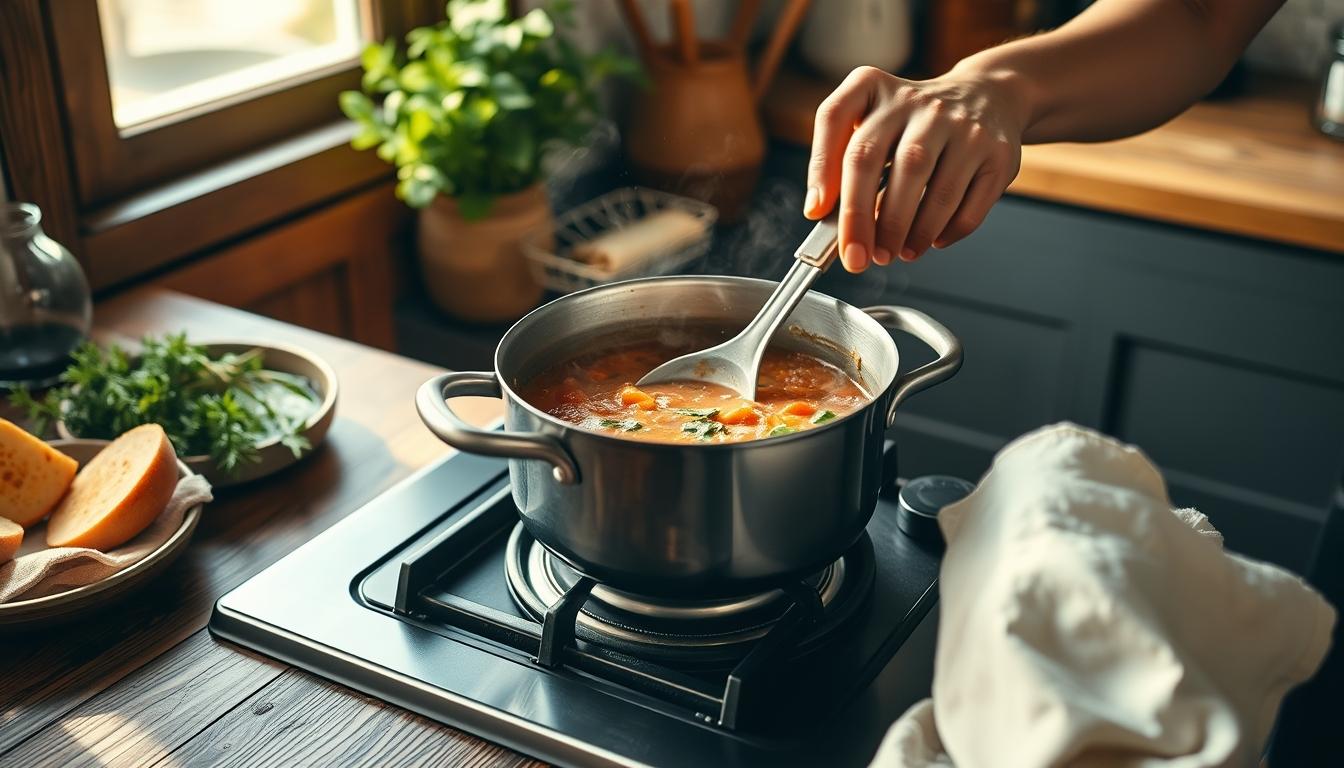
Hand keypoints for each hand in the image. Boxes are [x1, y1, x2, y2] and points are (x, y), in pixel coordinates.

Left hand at [805, 66, 1026, 271]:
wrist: (989, 95)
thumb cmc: (917, 121)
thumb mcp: (875, 122)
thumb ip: (843, 161)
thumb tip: (824, 216)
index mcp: (874, 88)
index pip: (835, 118)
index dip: (820, 169)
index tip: (816, 213)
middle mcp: (918, 102)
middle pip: (877, 159)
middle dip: (861, 217)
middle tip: (857, 256)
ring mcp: (963, 126)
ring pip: (930, 188)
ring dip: (908, 232)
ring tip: (894, 253)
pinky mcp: (999, 153)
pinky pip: (971, 204)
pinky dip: (948, 231)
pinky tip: (932, 240)